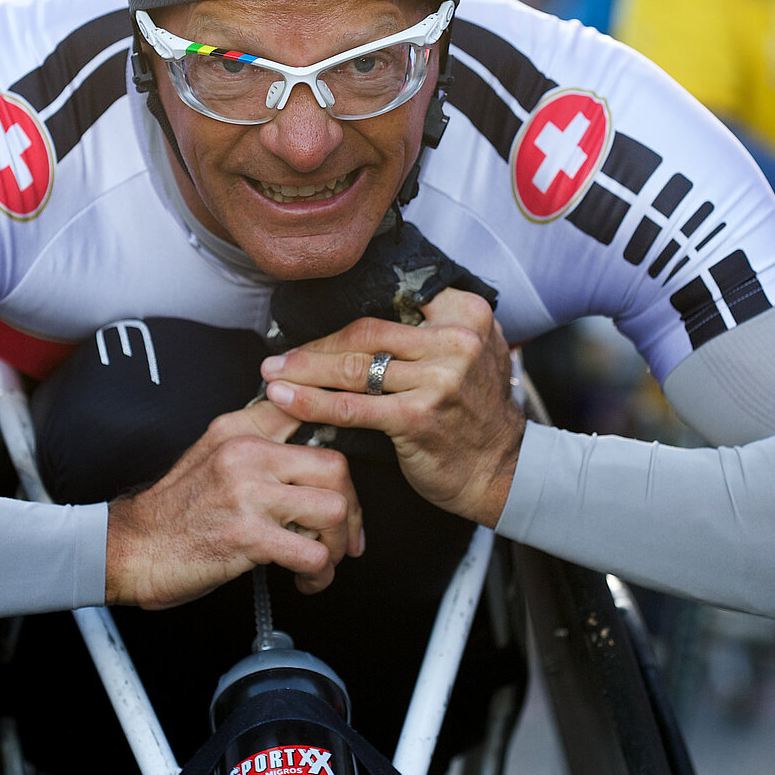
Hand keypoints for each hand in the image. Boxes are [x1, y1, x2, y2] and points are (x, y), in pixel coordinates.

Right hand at [105, 399, 362, 609]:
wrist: (131, 548)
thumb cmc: (173, 511)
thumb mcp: (210, 455)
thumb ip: (254, 442)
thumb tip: (306, 446)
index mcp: (239, 430)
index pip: (309, 412)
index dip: (340, 444)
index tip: (344, 478)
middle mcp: (246, 454)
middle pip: (335, 468)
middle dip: (351, 509)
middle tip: (342, 535)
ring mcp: (247, 494)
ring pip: (333, 510)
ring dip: (336, 546)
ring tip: (322, 560)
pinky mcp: (247, 536)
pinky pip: (311, 554)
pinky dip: (319, 574)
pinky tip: (305, 580)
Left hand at [259, 288, 525, 527]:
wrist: (502, 470)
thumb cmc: (475, 414)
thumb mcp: (471, 354)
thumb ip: (432, 328)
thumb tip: (369, 315)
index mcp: (466, 315)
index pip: (389, 304)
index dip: (344, 316)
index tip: (312, 329)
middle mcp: (455, 341)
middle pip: (365, 333)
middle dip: (314, 346)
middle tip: (279, 355)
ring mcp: (438, 379)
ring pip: (353, 367)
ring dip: (304, 371)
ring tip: (272, 374)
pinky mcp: (417, 416)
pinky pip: (353, 407)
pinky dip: (312, 402)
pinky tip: (285, 399)